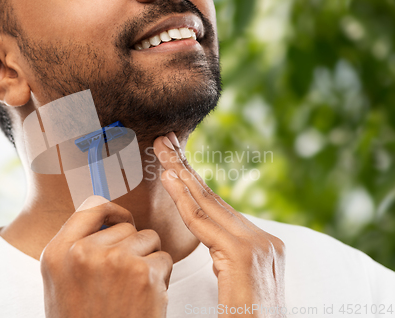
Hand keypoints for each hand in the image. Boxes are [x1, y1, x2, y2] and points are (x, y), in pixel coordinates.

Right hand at [40, 196, 172, 317]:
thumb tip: (109, 217)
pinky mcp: (143, 274)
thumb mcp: (62, 282)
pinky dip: (160, 277)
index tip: (122, 221)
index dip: (112, 211)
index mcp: (58, 252)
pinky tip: (145, 299)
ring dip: (148, 259)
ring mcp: (114, 260)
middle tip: (123, 278)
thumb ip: (77, 247)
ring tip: (132, 289)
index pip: (91, 205)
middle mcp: (83, 251)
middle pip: (126, 225)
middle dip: (132, 245)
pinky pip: (164, 258)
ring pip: (149, 238)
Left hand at [154, 133, 285, 316]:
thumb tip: (212, 242)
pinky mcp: (242, 254)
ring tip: (161, 150)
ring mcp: (256, 244)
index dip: (194, 182)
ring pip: (207, 203)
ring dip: (179, 173)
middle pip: (213, 197)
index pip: (220, 207)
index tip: (174, 162)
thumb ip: (227, 256)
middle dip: (185, 167)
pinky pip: (203, 223)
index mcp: (262, 243)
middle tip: (165, 141)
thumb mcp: (237, 281)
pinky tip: (168, 178)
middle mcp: (262, 238)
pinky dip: (182, 199)